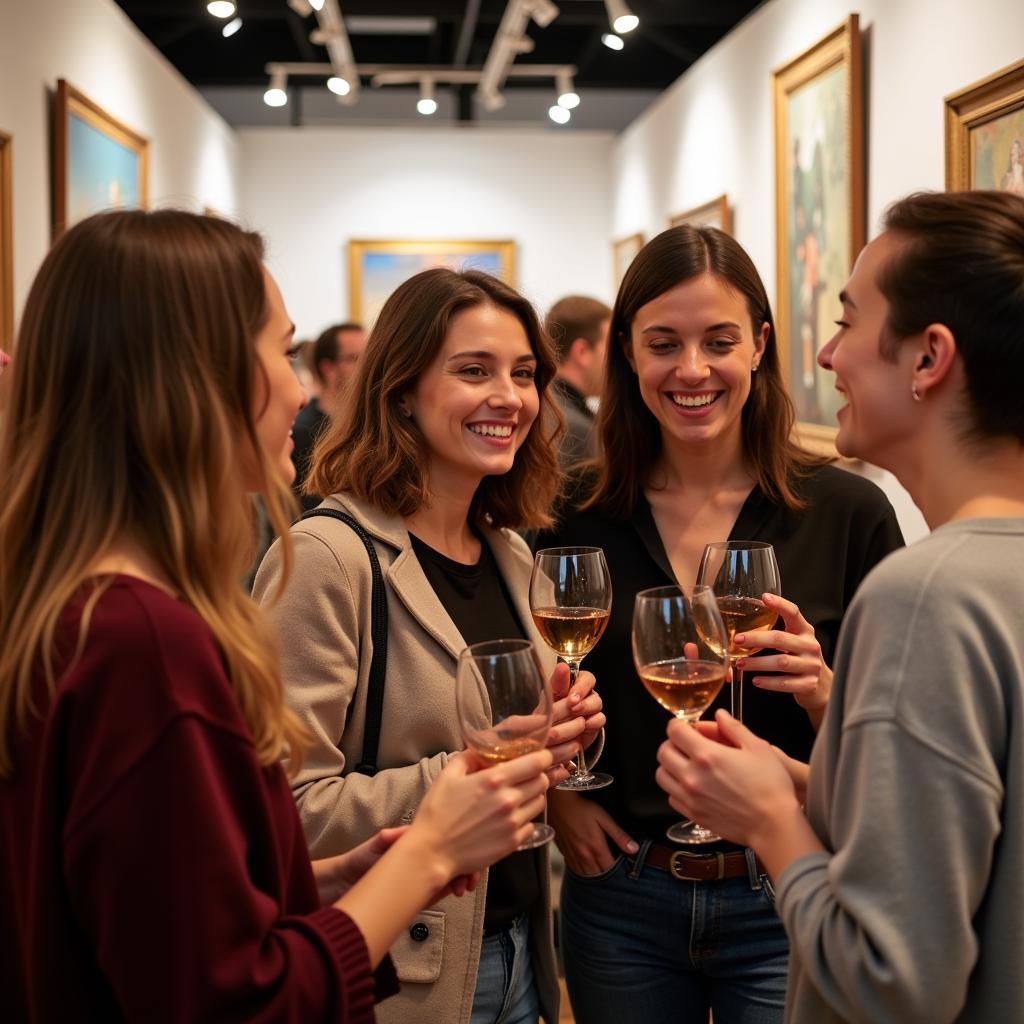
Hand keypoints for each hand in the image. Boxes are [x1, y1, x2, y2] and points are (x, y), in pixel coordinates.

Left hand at [314, 828, 480, 906]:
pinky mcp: (418, 891)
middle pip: (453, 857)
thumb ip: (385, 841)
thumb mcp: (372, 848)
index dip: (460, 846)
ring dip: (461, 879)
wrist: (345, 884)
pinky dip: (449, 889)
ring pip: (449, 873)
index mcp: (415, 842)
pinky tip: (455, 892)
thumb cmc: (358, 860)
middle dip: (467, 866)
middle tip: (469, 880)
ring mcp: (421, 874)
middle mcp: (422, 856)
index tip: (468, 855)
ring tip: (462, 888)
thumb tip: (394, 833)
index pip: (444, 840)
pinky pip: (439, 889)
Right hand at [404, 746, 553, 886]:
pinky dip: (525, 819)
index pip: (535, 762)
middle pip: (541, 782)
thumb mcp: (448, 775)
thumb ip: (469, 757)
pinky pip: (530, 825)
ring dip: (532, 797)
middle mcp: (508, 800)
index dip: (542, 756)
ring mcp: (512, 823)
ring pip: (539, 803)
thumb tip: (483, 748)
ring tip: (517, 797)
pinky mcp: (512, 843)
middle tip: (526, 776)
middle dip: (537, 775)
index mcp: (494, 780)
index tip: (540, 755)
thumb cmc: (437, 812)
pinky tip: (509, 818)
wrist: (432, 852)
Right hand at [547, 790, 637, 874]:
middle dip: (607, 877)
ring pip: (585, 876)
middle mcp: (583, 856)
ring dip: (594, 876)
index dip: (618, 872)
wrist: (559, 803)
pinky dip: (582, 872)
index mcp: (596, 848)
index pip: (609, 870)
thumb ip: (619, 835)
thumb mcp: (604, 818)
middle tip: (614, 873)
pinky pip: (575, 870)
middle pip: (598, 876)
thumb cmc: (583, 808)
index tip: (623, 870)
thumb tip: (634, 849)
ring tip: (601, 872)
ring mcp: (572, 856)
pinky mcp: (564, 853)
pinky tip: (587, 867)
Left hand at [548, 664, 605, 761]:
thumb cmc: (550, 707)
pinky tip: (583, 725)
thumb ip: (557, 681)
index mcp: (576, 683)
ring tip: (574, 715)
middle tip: (572, 707)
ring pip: (597, 705)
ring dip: (586, 710)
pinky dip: (593, 722)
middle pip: (594, 694)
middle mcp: (586, 695)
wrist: (548, 730)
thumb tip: (562, 666)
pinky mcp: (594, 723)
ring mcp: (591, 709)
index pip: (587, 678)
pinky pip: (600, 719)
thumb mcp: (550, 694)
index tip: (572, 696)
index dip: (581, 686)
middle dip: (583, 702)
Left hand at [655, 709, 800, 849]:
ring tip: (687, 765)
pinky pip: (671, 797)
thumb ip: (734, 728)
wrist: (773, 825)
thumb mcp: (758, 748)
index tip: (686, 727)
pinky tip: (693, 786)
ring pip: (662, 775)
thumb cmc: (771, 786)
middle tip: (687, 745)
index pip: (674, 731)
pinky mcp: (692, 814)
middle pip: (663, 752)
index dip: (678, 725)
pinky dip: (676, 788)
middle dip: (672, 743)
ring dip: (670, 766)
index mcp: (707, 755)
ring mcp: (690, 797)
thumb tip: (720, 714)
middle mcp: (692, 776)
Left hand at [736, 593, 831, 719]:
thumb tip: (742, 626)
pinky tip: (756, 680)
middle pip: (781, 639)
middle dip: (757, 638)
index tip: (764, 597)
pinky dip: (768, 682)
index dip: (780, 604)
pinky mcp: (809, 685)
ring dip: (758, 663)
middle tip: (738, 640)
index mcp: (805, 631)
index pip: (794, 613)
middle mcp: (810, 646)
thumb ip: (776, 632)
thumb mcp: (794, 641)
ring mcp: (811, 666)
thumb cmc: (800, 658)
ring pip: (781, 662)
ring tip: (740, 663)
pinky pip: (785, 683)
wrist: (822, 685)